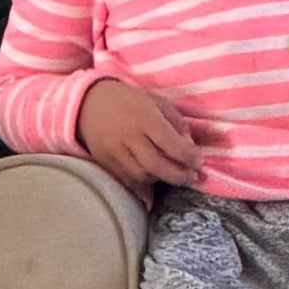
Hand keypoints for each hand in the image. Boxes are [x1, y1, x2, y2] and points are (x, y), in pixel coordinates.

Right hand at [76, 78, 200, 195]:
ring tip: (172, 176)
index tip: (199, 162)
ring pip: (141, 176)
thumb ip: (177, 123)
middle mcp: (129, 136)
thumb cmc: (129, 101)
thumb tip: (192, 147)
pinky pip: (125, 181)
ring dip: (161, 180)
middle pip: (156, 165)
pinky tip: (154, 185)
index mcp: (145, 118)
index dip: (188, 157)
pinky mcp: (104, 161)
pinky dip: (142, 187)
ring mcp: (114, 151)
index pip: (170, 143)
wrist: (88, 102)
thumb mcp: (157, 102)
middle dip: (178, 176)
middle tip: (192, 178)